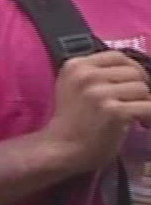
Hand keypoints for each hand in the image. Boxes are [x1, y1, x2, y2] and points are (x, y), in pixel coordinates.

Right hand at [38, 51, 150, 176]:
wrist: (62, 148)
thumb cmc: (72, 119)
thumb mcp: (74, 86)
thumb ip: (96, 73)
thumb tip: (134, 70)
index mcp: (76, 66)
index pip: (117, 56)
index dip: (131, 69)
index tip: (131, 84)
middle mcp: (86, 75)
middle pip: (133, 72)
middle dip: (138, 88)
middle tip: (135, 102)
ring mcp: (100, 93)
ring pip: (142, 89)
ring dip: (143, 102)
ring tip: (136, 114)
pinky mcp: (114, 111)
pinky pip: (148, 107)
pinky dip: (149, 116)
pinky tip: (142, 123)